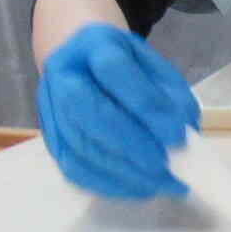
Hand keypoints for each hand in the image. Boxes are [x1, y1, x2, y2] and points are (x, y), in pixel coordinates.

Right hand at [36, 24, 198, 197]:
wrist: (85, 62)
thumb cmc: (130, 68)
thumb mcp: (158, 70)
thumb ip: (172, 99)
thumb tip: (180, 140)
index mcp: (94, 43)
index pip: (115, 70)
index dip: (147, 106)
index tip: (177, 137)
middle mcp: (63, 71)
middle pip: (89, 111)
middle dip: (132, 146)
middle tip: (166, 168)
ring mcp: (50, 104)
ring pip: (81, 145)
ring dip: (125, 172)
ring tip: (161, 184)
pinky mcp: (50, 135)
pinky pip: (74, 168)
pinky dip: (109, 184)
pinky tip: (139, 188)